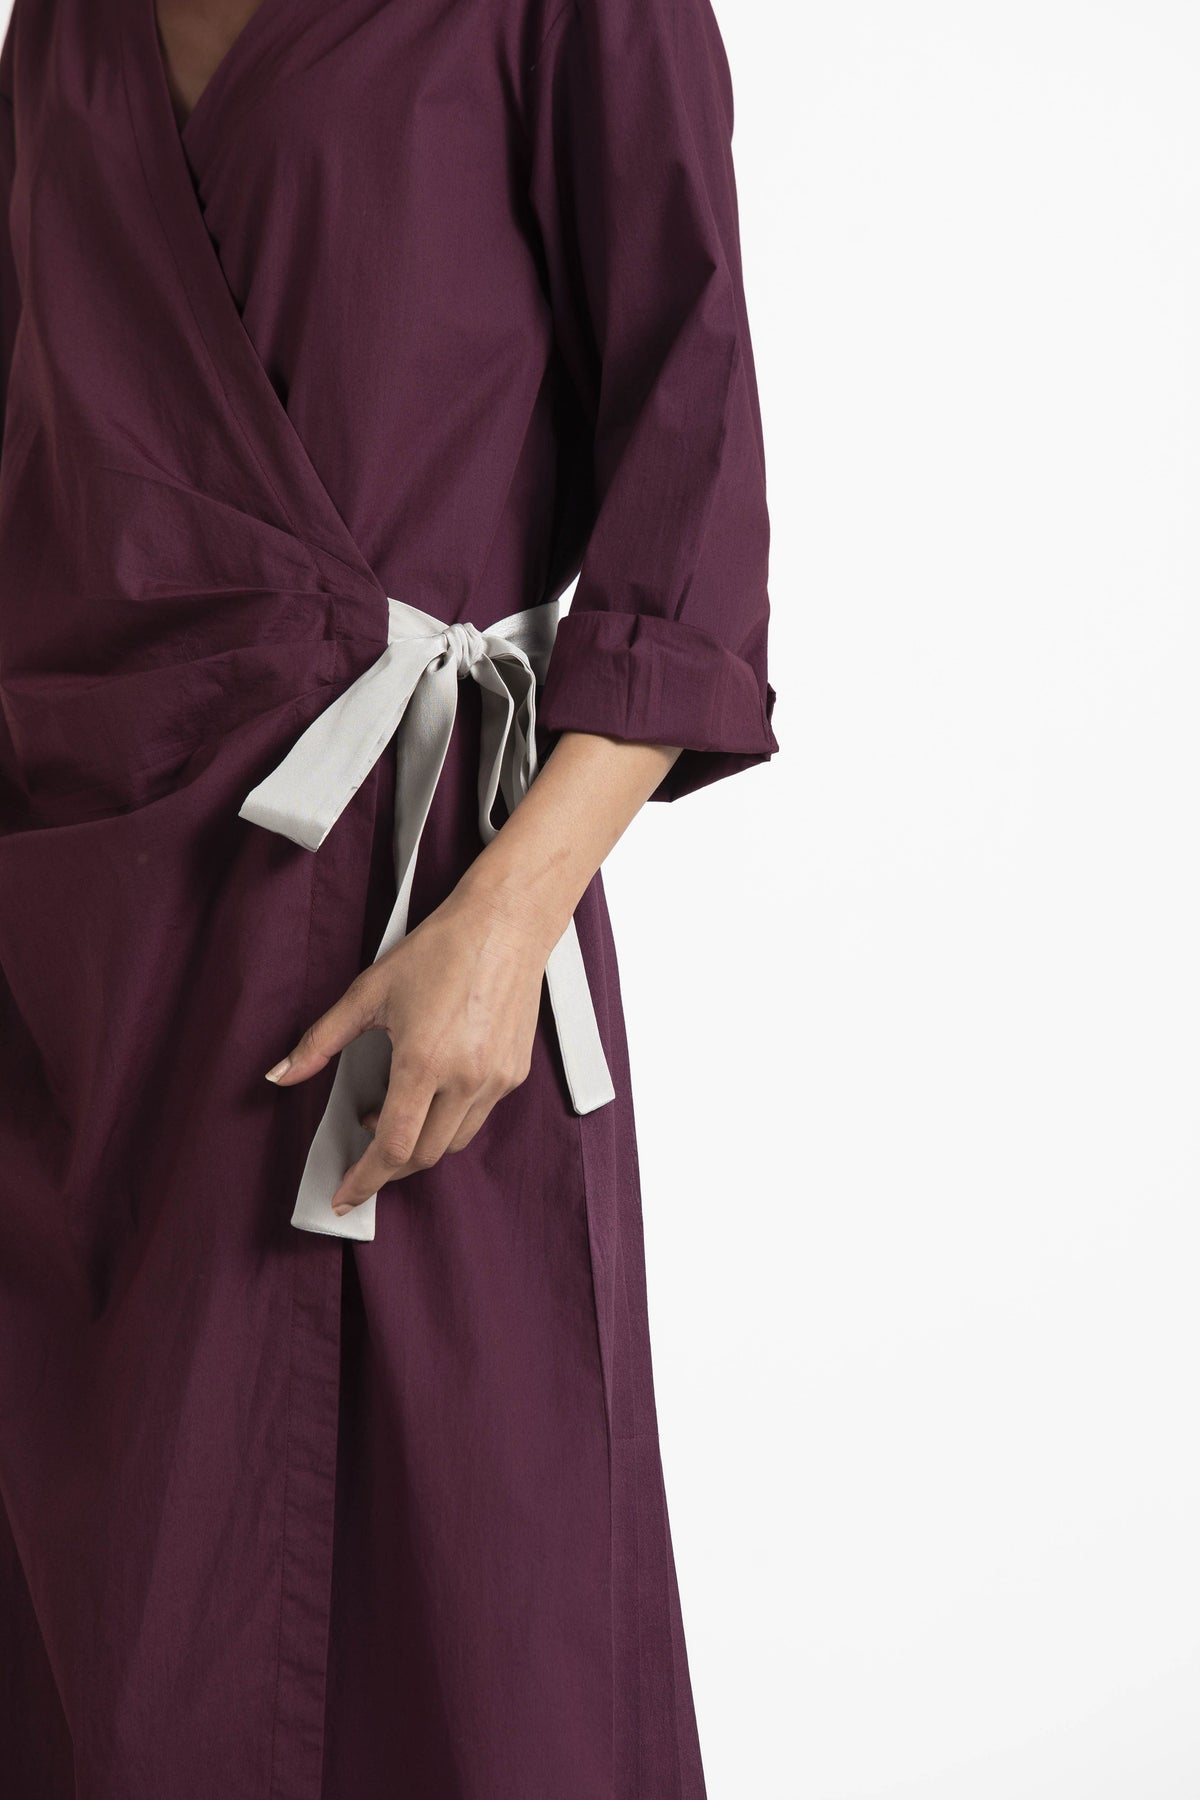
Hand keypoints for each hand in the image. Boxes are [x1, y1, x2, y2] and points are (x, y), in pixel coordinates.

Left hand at [264, 879, 559, 1216]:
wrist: (505, 923)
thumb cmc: (440, 950)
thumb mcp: (368, 993)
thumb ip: (320, 1041)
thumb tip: (280, 1075)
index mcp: (424, 1063)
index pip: (392, 1147)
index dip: (365, 1179)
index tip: (344, 1195)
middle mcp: (465, 1080)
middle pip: (424, 1157)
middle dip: (389, 1169)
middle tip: (363, 1158)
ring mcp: (495, 1080)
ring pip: (454, 1143)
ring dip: (420, 1146)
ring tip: (392, 1117)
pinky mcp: (513, 1074)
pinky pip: (478, 1117)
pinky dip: (449, 1121)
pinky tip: (430, 1094)